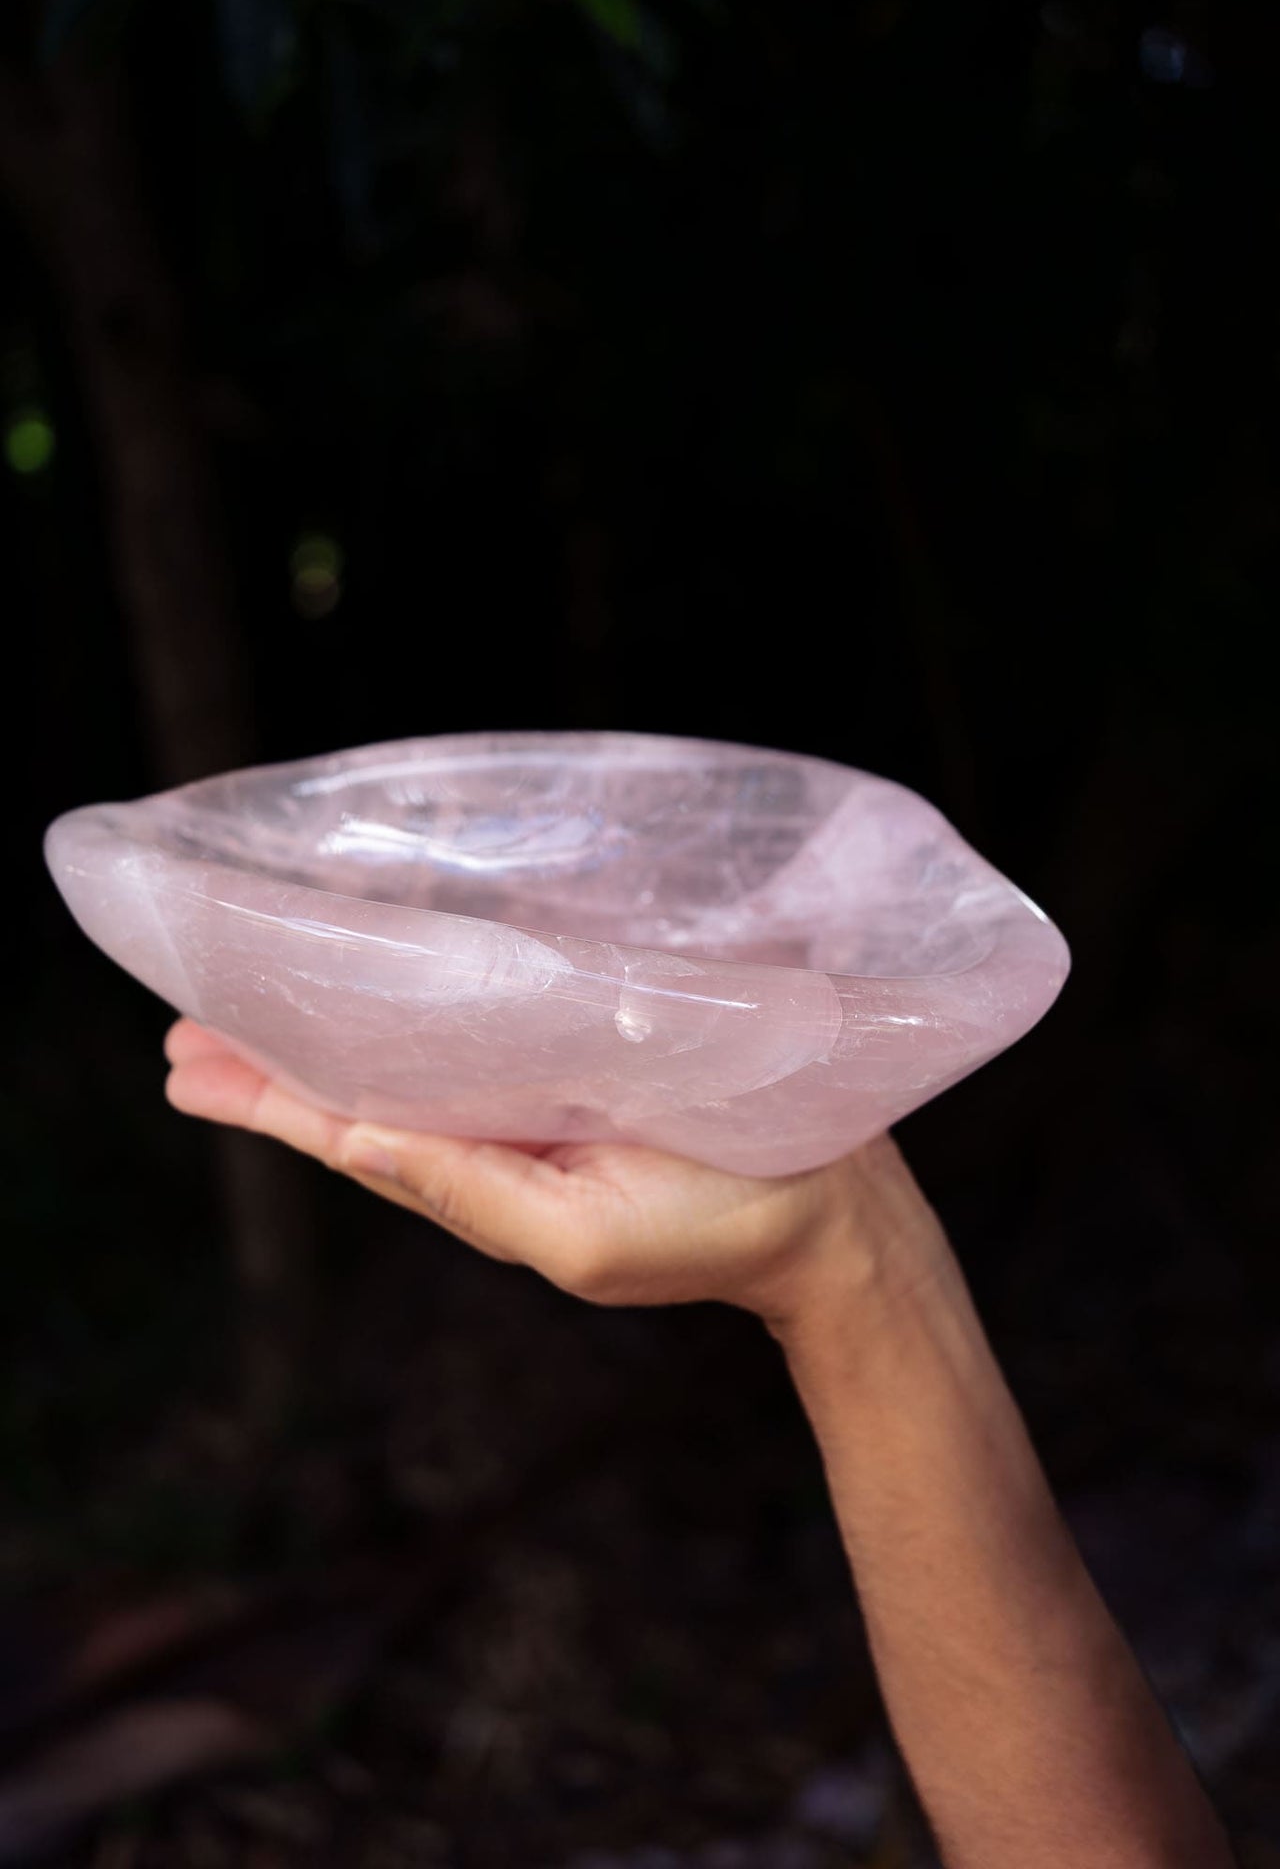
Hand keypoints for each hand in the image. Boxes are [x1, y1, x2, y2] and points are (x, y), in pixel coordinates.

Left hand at [164, 1019, 943, 1328]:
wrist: (834, 1213)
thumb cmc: (713, 1229)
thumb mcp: (575, 1236)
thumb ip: (465, 1190)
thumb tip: (352, 1145)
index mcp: (481, 1182)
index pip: (349, 1136)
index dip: (266, 1101)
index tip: (185, 1064)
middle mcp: (498, 1137)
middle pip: (363, 1093)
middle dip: (274, 1064)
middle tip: (187, 1032)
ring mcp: (541, 1100)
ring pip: (415, 1060)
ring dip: (335, 1032)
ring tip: (251, 1008)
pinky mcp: (589, 1062)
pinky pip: (488, 1032)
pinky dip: (429, 1007)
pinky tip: (399, 980)